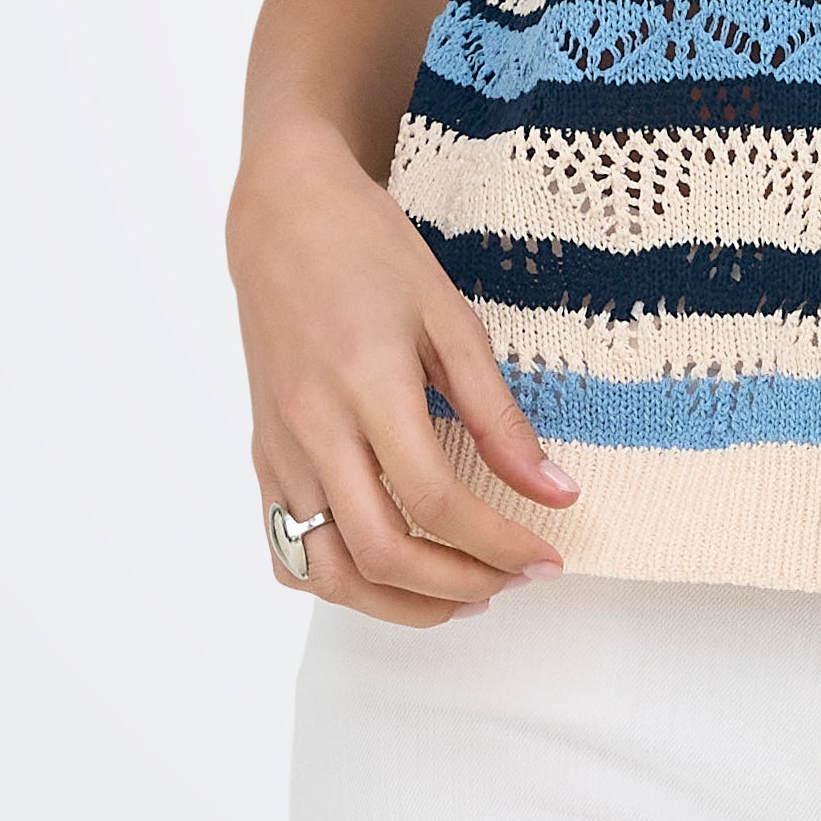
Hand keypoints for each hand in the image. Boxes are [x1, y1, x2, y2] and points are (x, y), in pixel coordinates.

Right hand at [228, 121, 578, 625]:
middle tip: (512, 580)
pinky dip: (339, 582)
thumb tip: (555, 491)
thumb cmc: (370, 253)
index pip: (438, 502)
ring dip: (399, 604)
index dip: (501, 544)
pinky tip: (388, 572)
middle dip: (458, 585)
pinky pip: (289, 549)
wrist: (283, 217)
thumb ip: (499, 415)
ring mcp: (281, 448)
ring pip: (329, 570)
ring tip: (460, 594)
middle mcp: (314, 428)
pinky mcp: (264, 455)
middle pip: (382, 553)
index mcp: (369, 387)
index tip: (547, 556)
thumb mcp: (452, 320)